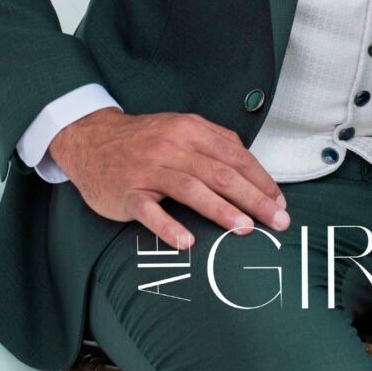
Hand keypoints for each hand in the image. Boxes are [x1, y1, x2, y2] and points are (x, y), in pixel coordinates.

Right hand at [49, 108, 289, 248]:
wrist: (92, 139)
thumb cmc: (144, 140)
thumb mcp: (181, 129)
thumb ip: (215, 144)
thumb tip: (252, 169)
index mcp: (191, 130)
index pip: (235, 156)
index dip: (261, 180)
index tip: (280, 202)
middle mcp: (173, 146)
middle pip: (221, 173)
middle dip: (254, 199)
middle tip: (277, 221)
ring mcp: (149, 169)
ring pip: (191, 188)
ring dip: (220, 209)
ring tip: (244, 228)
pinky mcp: (128, 191)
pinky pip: (150, 210)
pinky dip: (169, 226)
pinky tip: (187, 242)